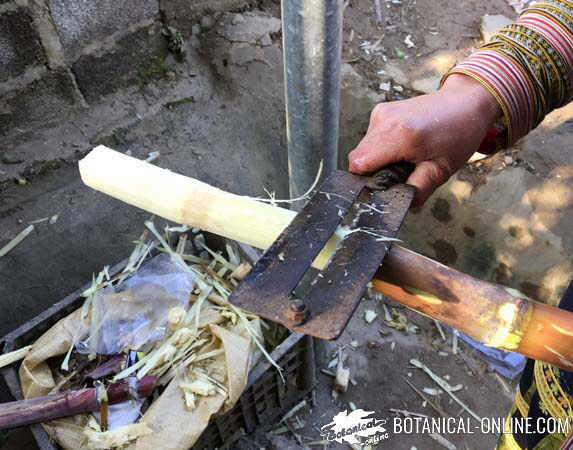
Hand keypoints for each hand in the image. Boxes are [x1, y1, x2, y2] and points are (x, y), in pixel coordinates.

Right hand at [348, 74, 500, 204]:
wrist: (465, 102)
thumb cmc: (458, 135)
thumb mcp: (441, 171)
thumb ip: (416, 191)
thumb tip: (396, 205)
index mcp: (400, 136)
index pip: (359, 164)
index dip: (366, 179)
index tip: (385, 182)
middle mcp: (385, 121)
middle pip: (358, 157)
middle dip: (374, 170)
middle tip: (402, 169)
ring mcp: (381, 113)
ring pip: (363, 148)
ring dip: (378, 158)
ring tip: (405, 155)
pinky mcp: (381, 110)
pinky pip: (371, 137)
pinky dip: (382, 146)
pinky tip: (404, 144)